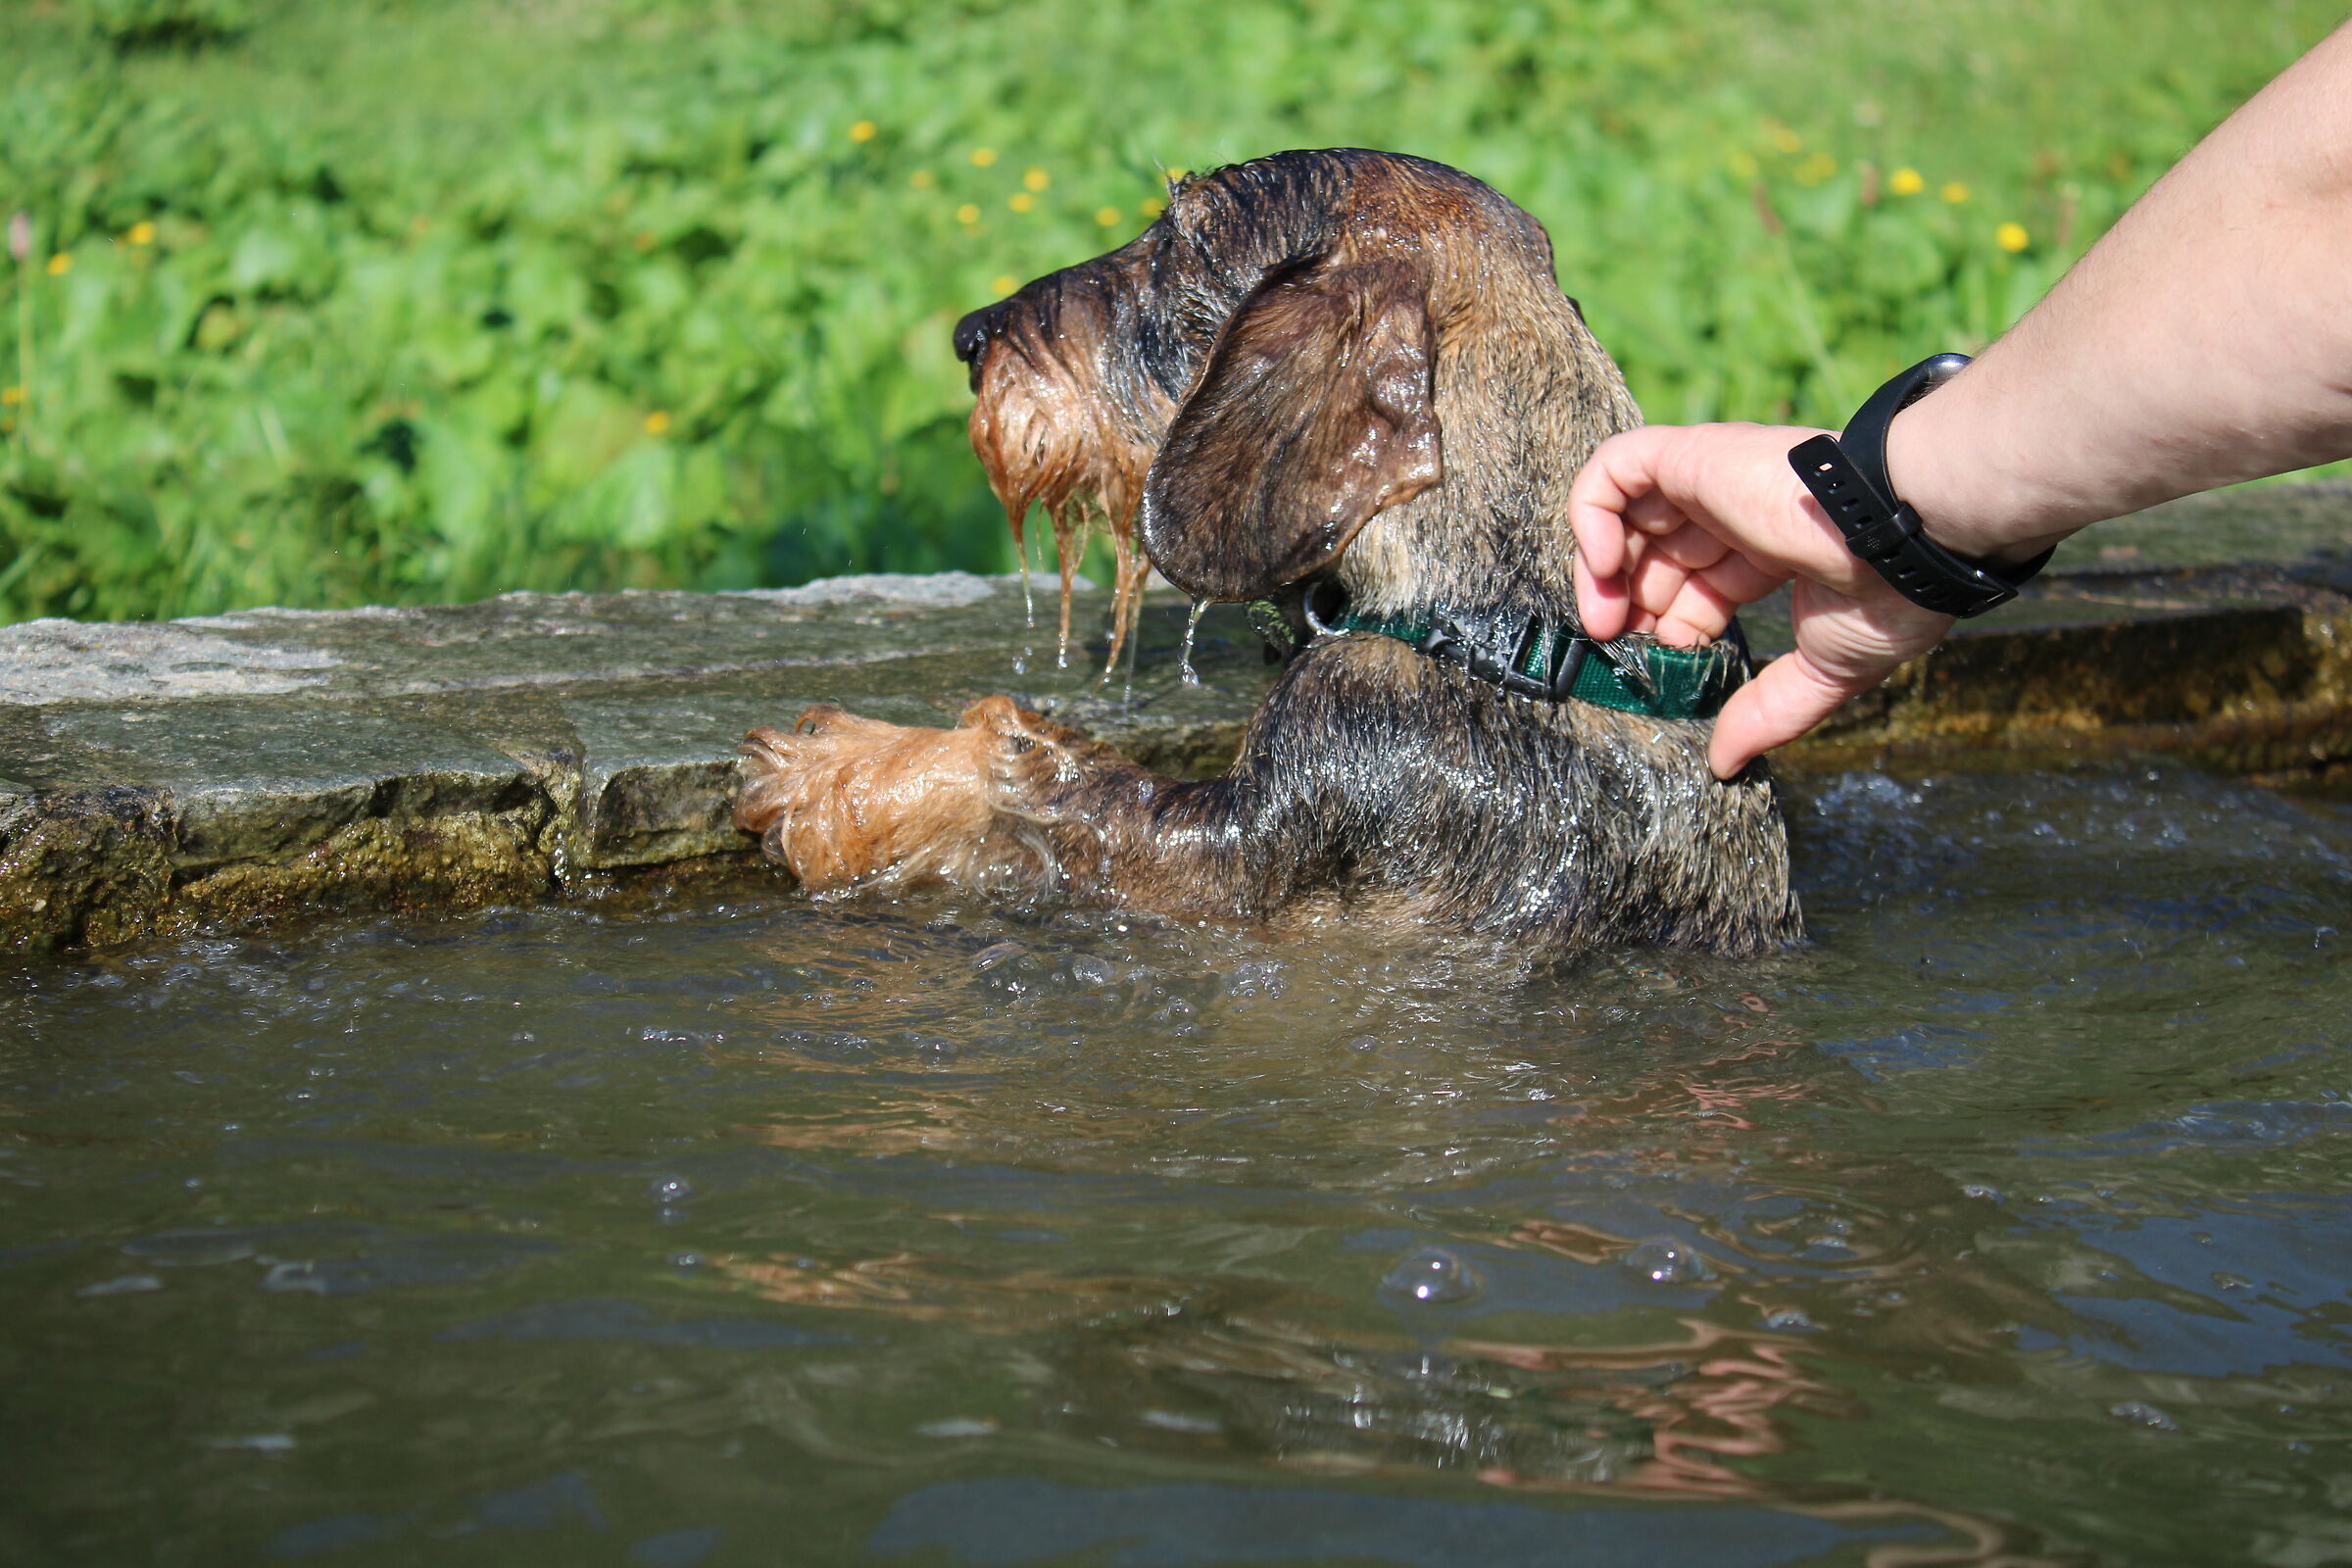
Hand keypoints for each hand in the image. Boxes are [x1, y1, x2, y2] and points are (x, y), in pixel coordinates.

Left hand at [1568, 422, 1958, 778]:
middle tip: (1624, 652)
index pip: (1696, 589)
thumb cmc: (1886, 595)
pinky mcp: (1690, 455)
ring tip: (1606, 621)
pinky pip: (1612, 470)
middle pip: (1654, 557)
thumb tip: (1726, 762)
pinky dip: (1590, 515)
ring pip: (1624, 513)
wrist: (1902, 534)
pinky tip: (1608, 570)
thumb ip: (1769, 712)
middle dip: (1631, 608)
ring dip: (1601, 569)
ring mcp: (1711, 480)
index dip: (1669, 629)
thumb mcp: (1825, 670)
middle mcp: (1735, 511)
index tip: (1663, 670)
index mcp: (1769, 551)